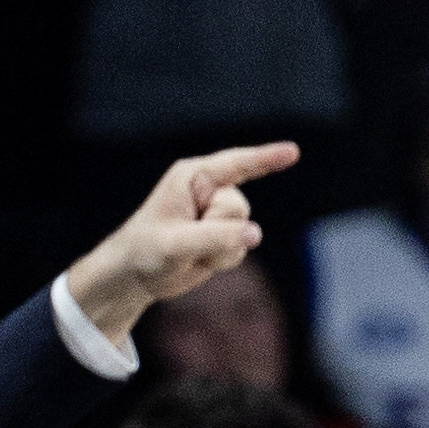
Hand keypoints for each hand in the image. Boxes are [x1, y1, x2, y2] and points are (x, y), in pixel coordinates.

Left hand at [68, 141, 298, 332]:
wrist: (135, 276)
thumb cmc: (146, 250)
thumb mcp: (177, 243)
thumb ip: (217, 236)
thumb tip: (255, 234)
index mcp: (193, 178)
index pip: (237, 164)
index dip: (266, 158)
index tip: (293, 152)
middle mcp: (208, 191)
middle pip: (239, 208)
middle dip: (219, 229)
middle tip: (188, 239)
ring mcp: (217, 215)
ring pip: (245, 231)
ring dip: (220, 248)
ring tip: (190, 250)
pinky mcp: (223, 236)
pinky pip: (242, 247)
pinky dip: (223, 259)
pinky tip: (200, 260)